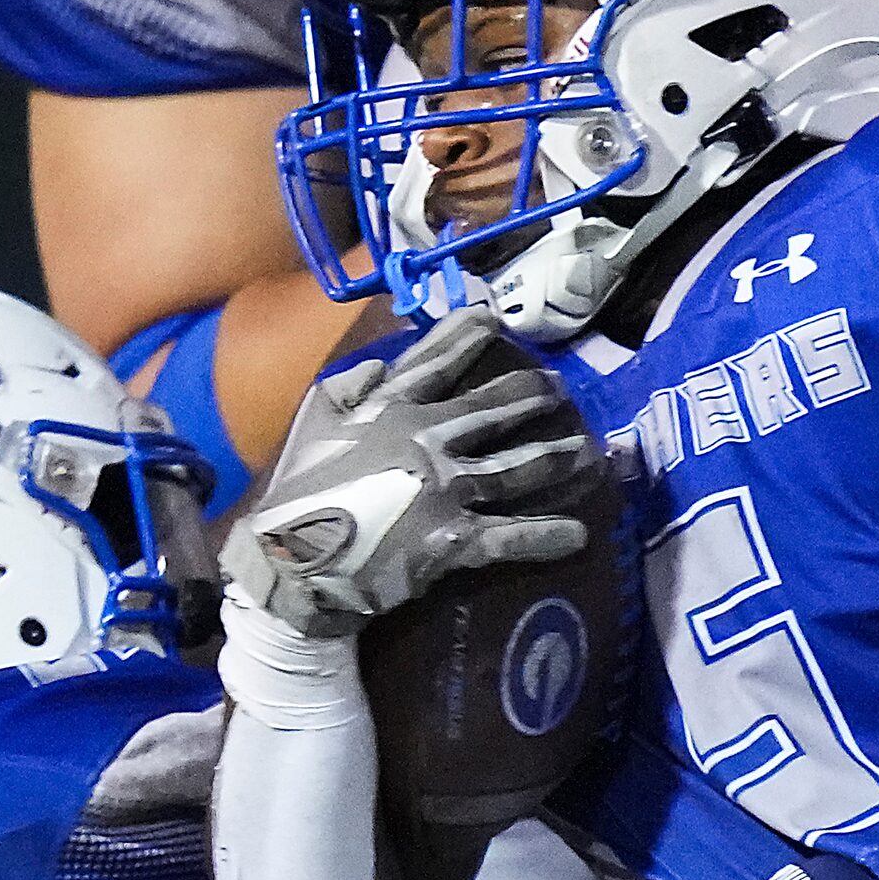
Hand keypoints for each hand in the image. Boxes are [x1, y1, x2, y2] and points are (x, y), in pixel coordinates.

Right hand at [220, 307, 597, 637]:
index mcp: (391, 409)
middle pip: (492, 410)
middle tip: (559, 386)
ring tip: (587, 451)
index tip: (494, 318)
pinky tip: (578, 536)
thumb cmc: (298, 493)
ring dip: (557, 458)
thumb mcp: (310, 423)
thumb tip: (379, 365)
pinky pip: (510, 535)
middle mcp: (427, 439)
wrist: (291, 561)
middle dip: (532, 394)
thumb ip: (346, 388)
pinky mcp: (455, 537)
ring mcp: (446, 488)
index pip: (436, 362)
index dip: (466, 337)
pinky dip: (546, 537)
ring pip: (515, 467)